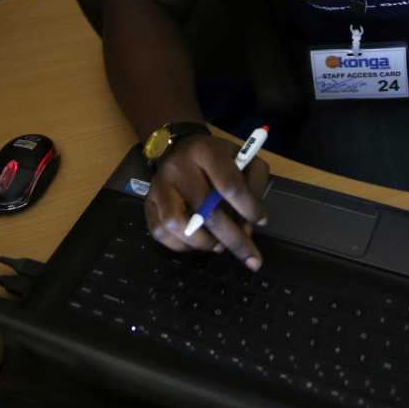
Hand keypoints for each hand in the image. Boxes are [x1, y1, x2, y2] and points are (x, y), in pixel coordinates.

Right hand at [144, 134, 269, 268]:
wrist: (180, 149)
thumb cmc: (217, 158)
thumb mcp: (243, 159)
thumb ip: (254, 185)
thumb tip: (252, 223)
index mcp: (206, 151)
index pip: (230, 185)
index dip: (249, 208)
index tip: (261, 221)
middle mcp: (177, 167)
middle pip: (206, 211)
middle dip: (233, 239)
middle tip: (251, 258)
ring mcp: (158, 185)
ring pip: (177, 224)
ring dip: (203, 243)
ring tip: (219, 246)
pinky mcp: (147, 202)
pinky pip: (160, 232)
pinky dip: (182, 246)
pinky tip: (199, 243)